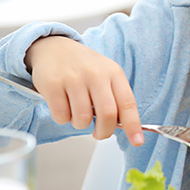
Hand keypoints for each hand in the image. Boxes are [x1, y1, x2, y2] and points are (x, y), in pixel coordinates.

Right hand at [24, 36, 143, 144]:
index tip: (137, 141)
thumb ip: (116, 99)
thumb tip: (126, 129)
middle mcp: (95, 74)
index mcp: (113, 73)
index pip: (127, 103)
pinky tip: (63, 106)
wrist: (54, 48)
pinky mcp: (52, 84)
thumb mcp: (106, 75)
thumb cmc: (84, 68)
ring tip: (77, 113)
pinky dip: (63, 119)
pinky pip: (61, 116)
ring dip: (80, 124)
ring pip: (82, 119)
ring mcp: (73, 78)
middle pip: (107, 115)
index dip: (133, 125)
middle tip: (99, 134)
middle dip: (104, 132)